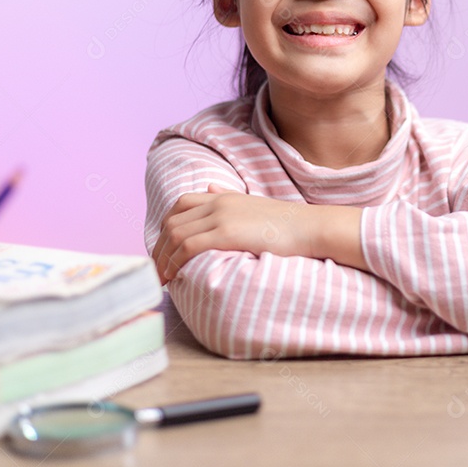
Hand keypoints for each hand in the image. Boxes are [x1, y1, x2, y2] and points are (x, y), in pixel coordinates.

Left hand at [152, 185, 313, 285]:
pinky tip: (175, 275)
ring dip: (164, 258)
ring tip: (162, 278)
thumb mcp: (254, 205)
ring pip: (176, 235)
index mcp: (224, 197)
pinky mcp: (226, 233)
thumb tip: (210, 188)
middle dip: (159, 248)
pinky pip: (189, 246)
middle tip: (157, 270)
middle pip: (173, 222)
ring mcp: (221, 217)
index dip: (166, 227)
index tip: (164, 249)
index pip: (181, 204)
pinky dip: (175, 261)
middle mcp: (218, 203)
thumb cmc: (289, 224)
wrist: (310, 227)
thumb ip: (229, 198)